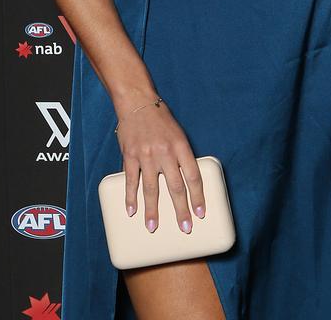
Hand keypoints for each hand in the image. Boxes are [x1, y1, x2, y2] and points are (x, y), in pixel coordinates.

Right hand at [116, 97, 205, 233]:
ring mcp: (146, 155)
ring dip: (152, 210)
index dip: (198, 196)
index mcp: (181, 146)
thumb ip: (180, 156)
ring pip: (151, 188)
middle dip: (181, 210)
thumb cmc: (161, 119)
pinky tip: (132, 211)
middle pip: (175, 187)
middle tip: (185, 228)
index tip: (201, 213)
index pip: (193, 176)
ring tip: (153, 227)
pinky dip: (130, 197)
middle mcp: (165, 152)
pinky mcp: (130, 156)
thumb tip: (184, 181)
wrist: (137, 102)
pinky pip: (131, 180)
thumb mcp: (178, 134)